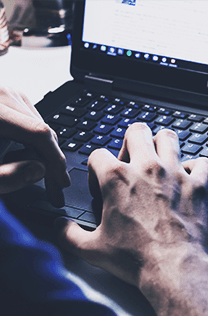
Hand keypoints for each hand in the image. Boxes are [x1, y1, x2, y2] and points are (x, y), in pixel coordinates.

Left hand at [0, 87, 69, 205]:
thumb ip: (6, 177)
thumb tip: (40, 171)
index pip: (39, 134)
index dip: (55, 161)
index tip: (60, 183)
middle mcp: (0, 94)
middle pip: (42, 130)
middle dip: (51, 162)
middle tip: (53, 190)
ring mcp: (4, 92)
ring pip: (39, 126)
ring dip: (41, 153)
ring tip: (29, 174)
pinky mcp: (5, 95)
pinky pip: (30, 121)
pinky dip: (31, 142)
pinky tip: (21, 157)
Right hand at [55, 123, 207, 285]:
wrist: (175, 269)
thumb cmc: (137, 259)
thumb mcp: (91, 249)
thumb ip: (69, 234)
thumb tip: (59, 226)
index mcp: (117, 178)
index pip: (98, 154)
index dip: (95, 168)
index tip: (100, 184)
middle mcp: (147, 169)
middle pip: (137, 131)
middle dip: (131, 141)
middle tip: (132, 160)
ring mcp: (175, 174)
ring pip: (169, 137)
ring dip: (163, 145)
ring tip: (160, 159)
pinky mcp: (199, 185)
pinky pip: (203, 162)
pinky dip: (197, 167)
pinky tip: (190, 177)